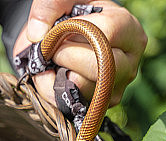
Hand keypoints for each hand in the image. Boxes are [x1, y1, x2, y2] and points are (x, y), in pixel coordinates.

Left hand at [13, 0, 146, 106]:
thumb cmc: (71, 15)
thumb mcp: (62, 1)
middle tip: (55, 50)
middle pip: (102, 69)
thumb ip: (48, 6)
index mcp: (129, 29)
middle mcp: (129, 62)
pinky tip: (55, 76)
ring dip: (59, 77)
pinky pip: (74, 105)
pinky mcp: (98, 105)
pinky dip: (55, 93)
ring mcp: (116, 87)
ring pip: (86, 89)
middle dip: (69, 59)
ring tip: (54, 62)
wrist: (68, 38)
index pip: (106, 34)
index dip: (75, 34)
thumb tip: (37, 36)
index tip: (58, 31)